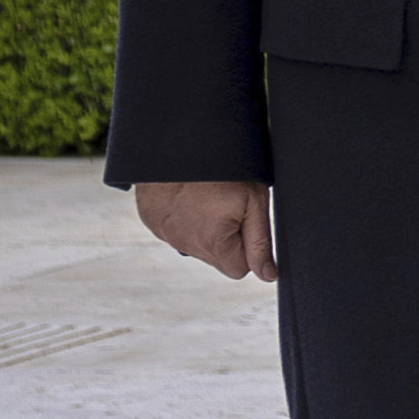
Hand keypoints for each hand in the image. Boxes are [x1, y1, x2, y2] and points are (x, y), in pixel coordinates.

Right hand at [136, 179, 273, 282]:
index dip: (247, 249)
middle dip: (227, 239)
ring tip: (208, 200)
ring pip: (195, 245)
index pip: (238, 270)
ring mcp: (163, 232)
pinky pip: (174, 231)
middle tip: (227, 207)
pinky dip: (183, 220)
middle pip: (216, 258)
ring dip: (204, 231)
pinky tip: (189, 199)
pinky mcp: (150, 220)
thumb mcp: (254, 203)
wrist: (183, 142)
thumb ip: (260, 243)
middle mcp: (183, 243)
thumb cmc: (225, 171)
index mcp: (212, 243)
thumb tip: (268, 275)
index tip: (246, 223)